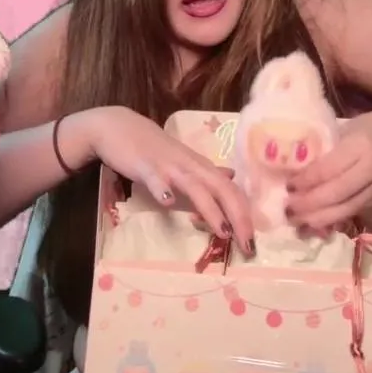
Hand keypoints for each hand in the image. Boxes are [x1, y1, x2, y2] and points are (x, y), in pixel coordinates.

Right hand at [83, 107, 253, 249]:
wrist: (119, 126)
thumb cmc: (154, 148)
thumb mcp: (186, 160)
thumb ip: (207, 172)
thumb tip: (231, 177)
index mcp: (202, 168)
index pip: (232, 191)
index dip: (245, 215)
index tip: (252, 242)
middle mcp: (191, 166)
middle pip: (222, 190)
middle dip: (238, 217)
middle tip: (247, 246)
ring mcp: (169, 166)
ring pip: (195, 187)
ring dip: (211, 209)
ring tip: (223, 232)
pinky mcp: (145, 167)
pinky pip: (156, 179)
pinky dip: (163, 190)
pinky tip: (168, 202)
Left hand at [285, 113, 371, 229]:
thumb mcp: (351, 126)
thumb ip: (328, 146)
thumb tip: (296, 164)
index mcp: (362, 146)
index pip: (328, 169)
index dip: (305, 181)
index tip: (287, 186)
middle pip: (335, 195)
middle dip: (308, 205)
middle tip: (286, 209)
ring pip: (345, 210)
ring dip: (318, 218)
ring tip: (296, 220)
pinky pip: (354, 213)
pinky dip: (333, 220)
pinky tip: (316, 222)